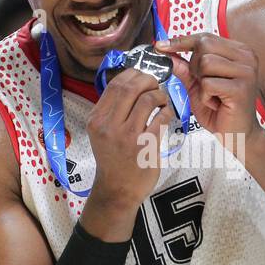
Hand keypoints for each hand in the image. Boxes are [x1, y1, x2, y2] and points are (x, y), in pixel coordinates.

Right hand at [84, 67, 175, 211]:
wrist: (117, 190)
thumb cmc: (112, 159)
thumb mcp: (101, 132)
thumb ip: (112, 110)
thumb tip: (132, 82)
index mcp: (96, 119)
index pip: (115, 85)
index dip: (132, 74)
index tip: (142, 76)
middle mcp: (109, 126)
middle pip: (131, 88)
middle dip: (148, 80)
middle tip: (155, 84)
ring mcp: (128, 136)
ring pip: (148, 100)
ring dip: (160, 95)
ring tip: (162, 101)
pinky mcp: (145, 147)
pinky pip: (161, 118)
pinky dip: (167, 111)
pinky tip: (166, 114)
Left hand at [156, 33, 262, 151]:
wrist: (237, 135)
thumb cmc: (220, 110)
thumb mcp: (197, 85)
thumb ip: (184, 67)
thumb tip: (165, 52)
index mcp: (238, 51)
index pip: (205, 37)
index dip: (181, 41)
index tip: (160, 45)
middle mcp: (246, 57)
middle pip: (204, 46)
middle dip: (195, 66)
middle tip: (204, 84)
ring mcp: (246, 71)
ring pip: (206, 63)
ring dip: (201, 83)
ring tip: (212, 96)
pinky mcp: (241, 88)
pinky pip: (209, 84)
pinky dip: (206, 97)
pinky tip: (216, 104)